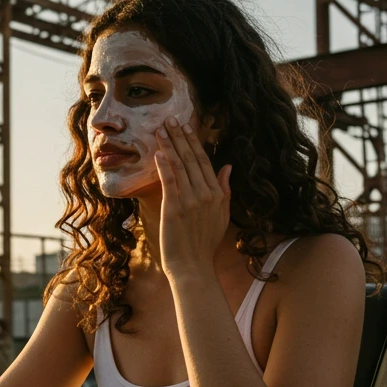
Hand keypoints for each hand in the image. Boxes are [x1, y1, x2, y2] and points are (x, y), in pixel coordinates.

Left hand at [154, 116, 231, 280]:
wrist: (193, 266)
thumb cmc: (205, 244)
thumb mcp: (222, 215)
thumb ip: (225, 189)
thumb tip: (228, 166)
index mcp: (217, 194)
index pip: (204, 162)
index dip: (194, 143)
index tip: (186, 127)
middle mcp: (206, 194)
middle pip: (191, 159)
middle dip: (180, 137)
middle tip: (170, 120)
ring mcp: (190, 201)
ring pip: (179, 166)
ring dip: (169, 146)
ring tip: (161, 130)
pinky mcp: (174, 208)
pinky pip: (169, 181)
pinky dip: (164, 165)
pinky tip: (158, 151)